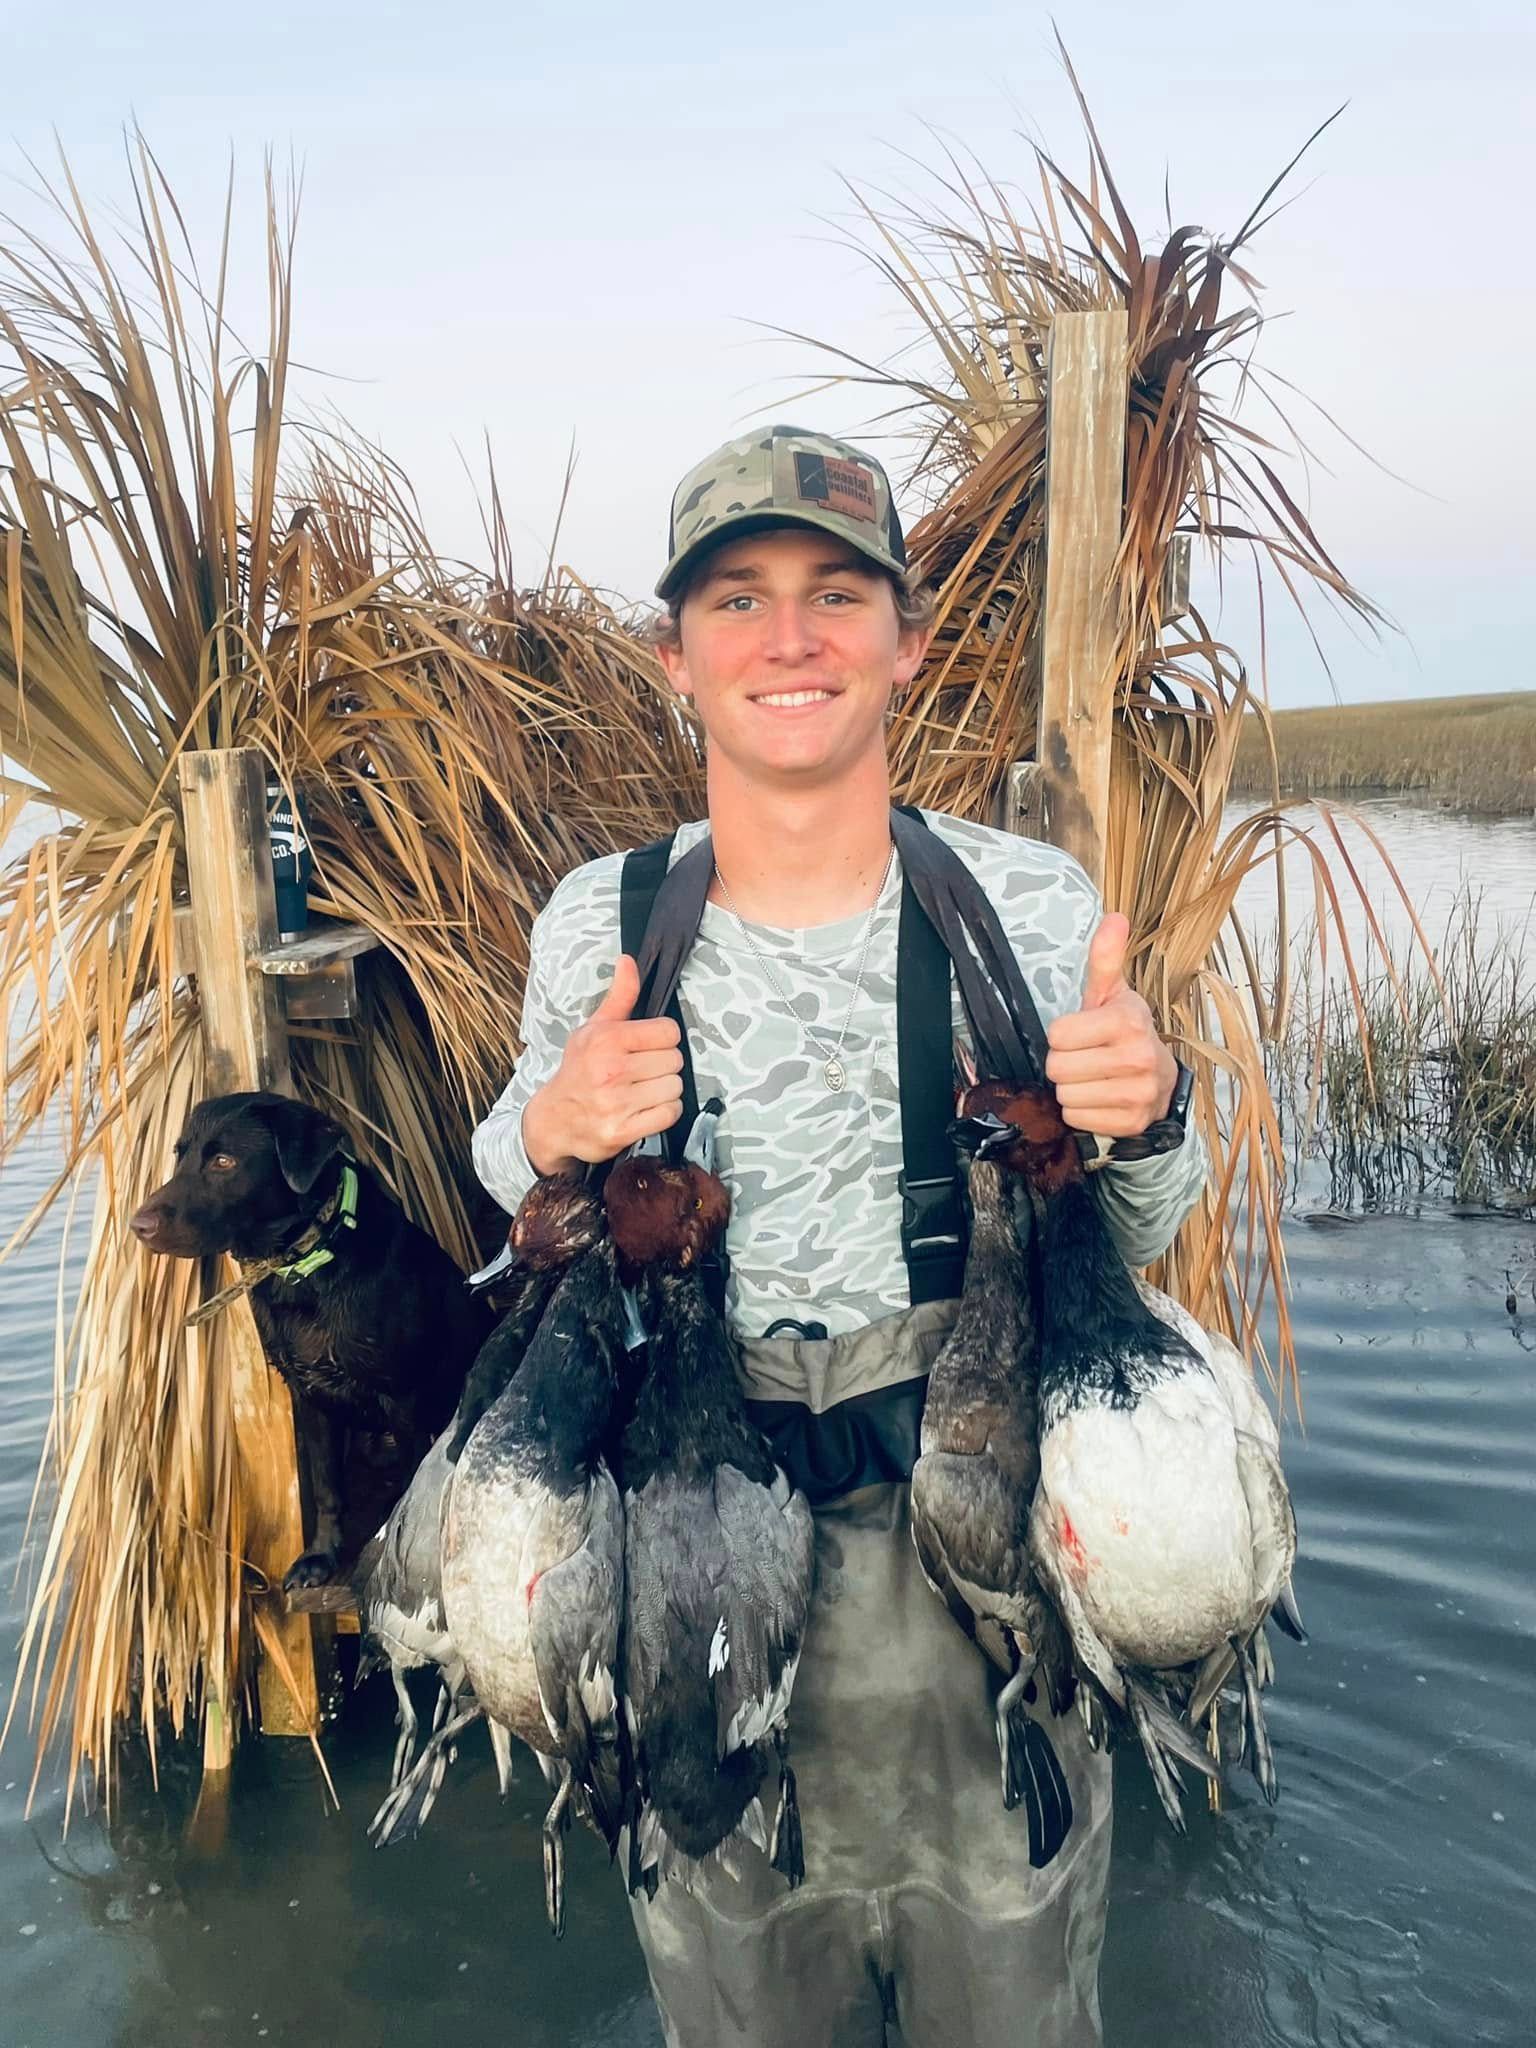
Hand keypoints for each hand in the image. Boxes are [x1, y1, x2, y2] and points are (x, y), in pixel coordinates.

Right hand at [522, 954, 684, 1173]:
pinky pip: (669, 1114)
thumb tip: (629, 960)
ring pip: (675, 1087)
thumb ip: (619, 996)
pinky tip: (645, 1108)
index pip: (669, 1032)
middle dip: (663, 1065)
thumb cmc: (579, 1069)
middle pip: (675, 1060)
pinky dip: (663, 1112)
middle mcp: (611, 1070)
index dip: (663, 1038)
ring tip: (643, 1090)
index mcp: (606, 1039)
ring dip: (665, 1089)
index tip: (648, 1046)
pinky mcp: (623, 1131)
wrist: (554, 1119)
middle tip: (643, 1070)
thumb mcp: (594, 1028)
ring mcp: (617, 1103)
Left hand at [1044, 914, 1178, 1138]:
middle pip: (1057, 1068)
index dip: (1063, 1036)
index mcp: (1129, 1020)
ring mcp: (1138, 1093)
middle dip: (1065, 1064)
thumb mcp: (1112, 994)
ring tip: (1094, 1079)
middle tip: (1086, 1058)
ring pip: (1065, 1096)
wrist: (1161, 1080)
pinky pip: (1076, 1119)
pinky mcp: (1131, 1122)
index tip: (1083, 1035)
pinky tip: (1100, 1099)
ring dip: (1072, 1089)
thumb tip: (1115, 917)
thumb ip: (1105, 959)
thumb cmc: (1124, 1032)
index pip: (1056, 1035)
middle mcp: (1138, 1057)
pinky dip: (1082, 1112)